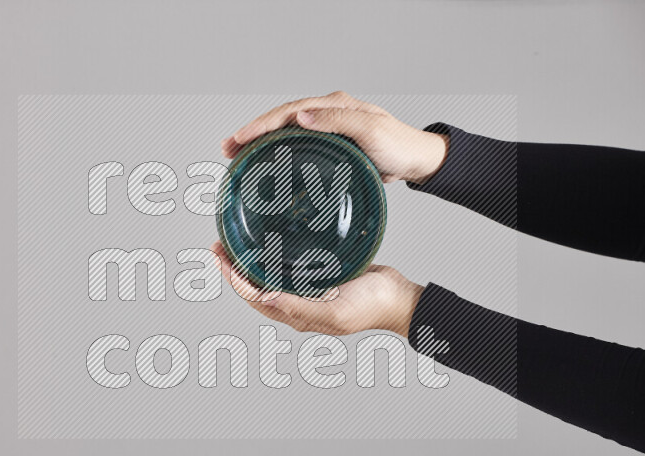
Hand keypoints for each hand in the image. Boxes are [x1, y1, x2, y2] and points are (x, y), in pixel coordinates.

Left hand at [210, 241, 423, 336]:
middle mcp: (298, 304)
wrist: (399, 297)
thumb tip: (266, 298)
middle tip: (219, 245)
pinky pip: (288, 268)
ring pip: (269, 278)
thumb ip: (301, 307)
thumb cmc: (372, 307)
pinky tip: (268, 243)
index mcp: (298, 315)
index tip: (220, 258)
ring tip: (234, 244)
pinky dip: (272, 257)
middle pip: (255, 287)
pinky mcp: (320, 277)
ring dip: (250, 263)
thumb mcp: (336, 311)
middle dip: (234, 269)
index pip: (254, 296)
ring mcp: (308, 291)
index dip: (234, 279)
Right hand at [221, 91, 447, 184]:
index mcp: (334, 106)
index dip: (261, 125)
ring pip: (286, 131)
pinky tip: (266, 160)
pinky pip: (297, 143)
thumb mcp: (370, 130)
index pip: (288, 111)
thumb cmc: (398, 146)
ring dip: (260, 141)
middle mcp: (328, 113)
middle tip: (228, 149)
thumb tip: (301, 116)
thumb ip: (337, 121)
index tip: (239, 138)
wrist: (416, 160)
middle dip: (251, 133)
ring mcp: (328, 127)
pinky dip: (277, 150)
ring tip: (237, 155)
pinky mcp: (331, 143)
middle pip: (281, 119)